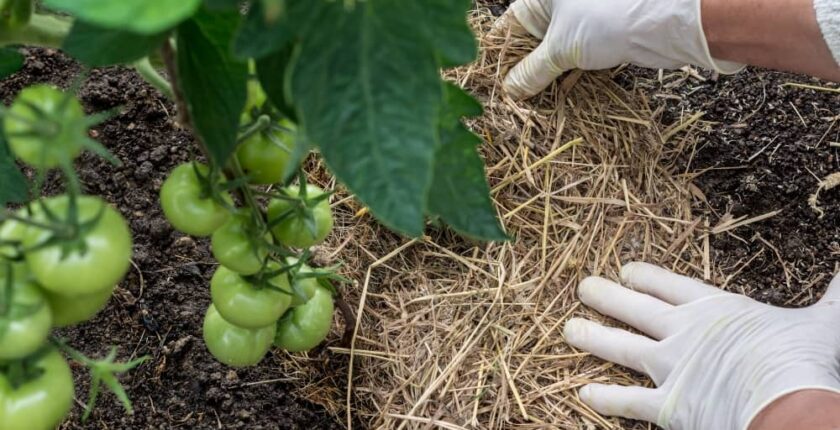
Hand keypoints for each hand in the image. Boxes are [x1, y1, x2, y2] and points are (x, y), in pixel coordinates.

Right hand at [499, 0, 743, 97]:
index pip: (505, 28)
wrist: (662, 21)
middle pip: (527, 42)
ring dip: (543, 78)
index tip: (488, 83)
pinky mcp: (597, 37)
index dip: (496, 56)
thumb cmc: (606, 18)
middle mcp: (556, 5)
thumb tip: (510, 90)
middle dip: (520, 71)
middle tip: (509, 99)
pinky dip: (564, 76)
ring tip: (530, 103)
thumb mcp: (559, 49)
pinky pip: (572, 58)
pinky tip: (557, 96)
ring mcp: (578, 20)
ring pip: (550, 53)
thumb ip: (531, 71)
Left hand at [566, 262, 839, 429]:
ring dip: (593, 338)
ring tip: (568, 329)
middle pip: (636, 310)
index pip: (671, 286)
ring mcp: (672, 368)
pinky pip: (628, 401)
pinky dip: (605, 398)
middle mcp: (684, 334)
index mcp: (715, 310)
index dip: (647, 277)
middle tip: (583, 287)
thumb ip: (835, 293)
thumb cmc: (803, 360)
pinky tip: (584, 392)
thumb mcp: (823, 320)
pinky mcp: (668, 406)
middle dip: (608, 297)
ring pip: (621, 349)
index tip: (626, 269)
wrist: (788, 404)